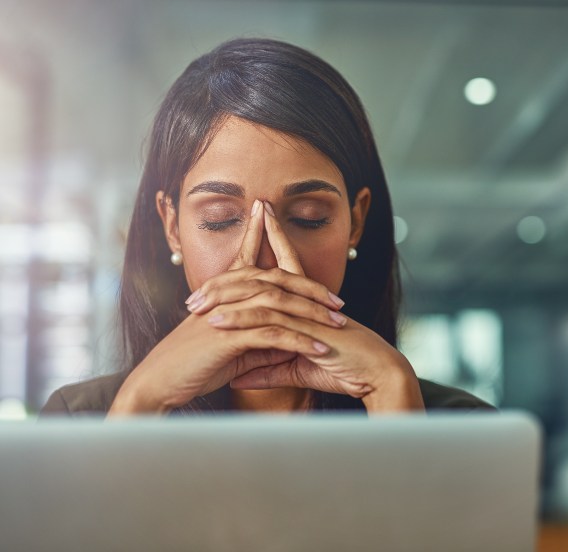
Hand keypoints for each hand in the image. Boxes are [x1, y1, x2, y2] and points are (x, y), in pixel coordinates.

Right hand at [108, 200, 346, 414]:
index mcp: (224, 293)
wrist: (157, 384)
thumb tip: (288, 339)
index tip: (320, 277)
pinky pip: (274, 334)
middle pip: (278, 280)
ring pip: (280, 303)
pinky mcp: (229, 336)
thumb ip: (258, 339)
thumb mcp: (231, 349)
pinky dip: (301, 341)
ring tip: (339, 324)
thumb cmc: (190, 367)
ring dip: (313, 314)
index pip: (256, 265)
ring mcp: (227, 313)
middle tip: (338, 301)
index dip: (280, 255)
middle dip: (312, 289)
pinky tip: (321, 349)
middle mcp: (226, 295)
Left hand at [194, 200, 424, 412]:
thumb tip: (238, 375)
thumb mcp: (298, 369)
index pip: (282, 267)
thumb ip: (267, 369)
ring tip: (195, 306)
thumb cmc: (345, 370)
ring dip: (225, 299)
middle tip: (195, 288)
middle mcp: (305, 300)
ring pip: (259, 295)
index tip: (249, 228)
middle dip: (228, 277)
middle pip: (261, 277)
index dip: (266, 244)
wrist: (376, 376)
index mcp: (305, 304)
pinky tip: (217, 323)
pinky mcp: (307, 327)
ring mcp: (306, 311)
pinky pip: (269, 321)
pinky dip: (241, 321)